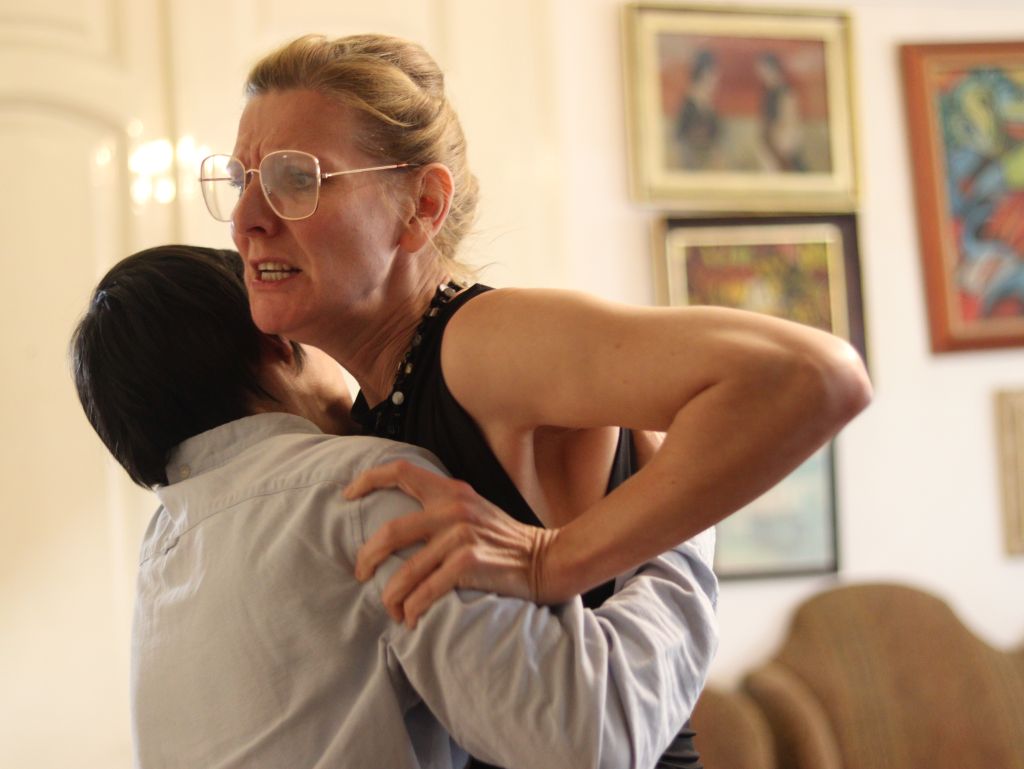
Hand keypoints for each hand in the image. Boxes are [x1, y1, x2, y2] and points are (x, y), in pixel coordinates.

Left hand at [345, 460, 558, 628]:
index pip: (401, 470)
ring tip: (391, 610)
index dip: (368, 480)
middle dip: (367, 558)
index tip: (347, 496)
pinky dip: (413, 610)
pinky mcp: (469, 563)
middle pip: (390, 532)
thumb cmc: (508, 543)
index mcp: (452, 491)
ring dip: (391, 597)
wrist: (549, 560)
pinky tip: (413, 619)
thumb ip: (445, 509)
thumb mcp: (476, 511)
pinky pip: (425, 592)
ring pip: (405, 572)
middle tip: (361, 574)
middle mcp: (453, 508)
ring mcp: (461, 535)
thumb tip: (402, 528)